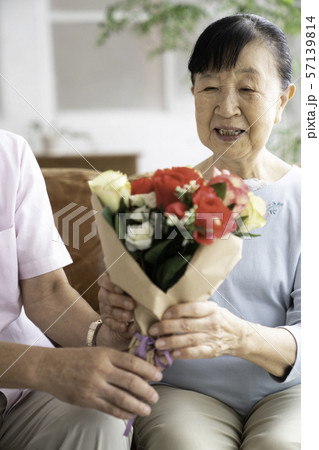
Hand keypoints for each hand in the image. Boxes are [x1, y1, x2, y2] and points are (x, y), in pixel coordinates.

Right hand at [37, 346, 161, 419]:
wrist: (49, 367)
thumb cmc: (76, 358)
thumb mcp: (97, 352)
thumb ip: (115, 359)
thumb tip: (139, 368)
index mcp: (105, 354)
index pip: (133, 362)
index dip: (149, 370)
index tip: (159, 375)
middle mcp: (101, 369)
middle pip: (131, 381)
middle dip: (147, 390)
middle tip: (155, 395)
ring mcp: (94, 385)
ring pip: (122, 398)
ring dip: (138, 405)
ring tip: (147, 409)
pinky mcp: (87, 399)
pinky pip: (109, 408)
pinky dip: (123, 412)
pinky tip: (131, 414)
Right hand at [98, 273, 136, 344]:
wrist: (125, 316)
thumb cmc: (134, 296)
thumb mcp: (134, 291)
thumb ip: (137, 289)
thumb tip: (148, 291)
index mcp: (110, 283)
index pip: (104, 280)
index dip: (110, 284)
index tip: (122, 289)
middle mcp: (105, 294)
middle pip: (106, 296)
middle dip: (119, 300)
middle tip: (132, 304)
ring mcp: (104, 307)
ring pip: (109, 309)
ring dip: (119, 313)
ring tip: (129, 316)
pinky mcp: (106, 320)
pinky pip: (110, 323)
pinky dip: (117, 325)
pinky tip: (124, 327)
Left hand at [148, 301, 245, 359]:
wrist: (238, 335)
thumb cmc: (219, 318)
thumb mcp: (211, 307)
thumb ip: (195, 306)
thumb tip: (170, 303)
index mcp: (211, 309)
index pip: (193, 308)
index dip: (177, 311)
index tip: (163, 314)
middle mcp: (212, 323)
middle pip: (187, 325)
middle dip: (167, 327)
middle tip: (153, 330)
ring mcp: (212, 338)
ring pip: (188, 340)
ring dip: (171, 342)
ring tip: (158, 343)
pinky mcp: (211, 351)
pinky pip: (196, 353)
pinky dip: (184, 354)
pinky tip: (173, 354)